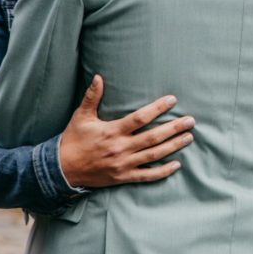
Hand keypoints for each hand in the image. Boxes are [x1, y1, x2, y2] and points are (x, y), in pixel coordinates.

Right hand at [58, 75, 194, 187]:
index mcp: (112, 131)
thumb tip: (98, 76)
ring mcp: (123, 164)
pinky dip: (163, 172)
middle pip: (153, 137)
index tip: (173, 100)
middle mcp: (120, 148)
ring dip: (173, 146)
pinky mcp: (123, 177)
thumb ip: (92, 97)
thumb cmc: (73, 140)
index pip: (140, 118)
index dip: (158, 108)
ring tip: (189, 137)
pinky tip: (177, 165)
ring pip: (154, 155)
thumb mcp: (81, 116)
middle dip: (173, 128)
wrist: (61, 169)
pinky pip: (147, 176)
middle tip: (191, 121)